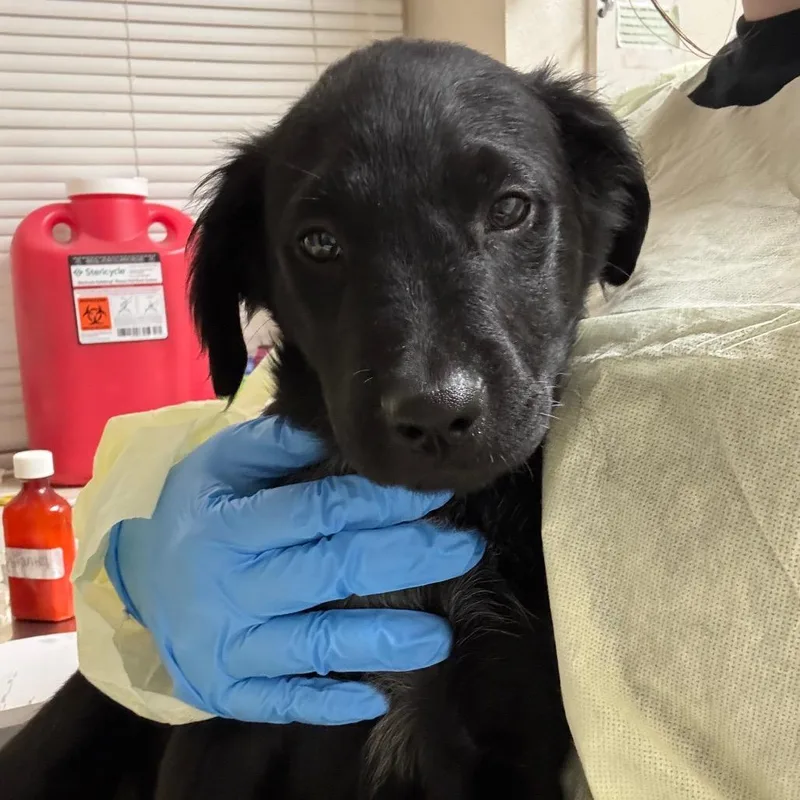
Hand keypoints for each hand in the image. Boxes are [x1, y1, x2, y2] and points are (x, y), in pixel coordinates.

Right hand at [105, 416, 483, 724]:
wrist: (138, 580)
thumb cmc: (195, 512)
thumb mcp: (217, 465)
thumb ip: (273, 444)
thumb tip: (334, 423)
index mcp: (228, 526)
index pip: (316, 511)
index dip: (378, 502)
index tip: (434, 493)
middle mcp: (229, 587)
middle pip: (330, 573)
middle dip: (404, 560)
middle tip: (464, 550)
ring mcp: (227, 646)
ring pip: (316, 644)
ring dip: (382, 641)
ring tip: (440, 637)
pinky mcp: (227, 689)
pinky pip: (282, 701)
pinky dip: (328, 702)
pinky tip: (377, 698)